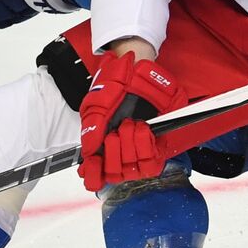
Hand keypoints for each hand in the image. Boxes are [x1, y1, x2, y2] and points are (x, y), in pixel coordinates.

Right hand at [78, 50, 187, 191]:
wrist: (136, 70)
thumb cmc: (115, 86)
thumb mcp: (95, 105)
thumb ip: (91, 130)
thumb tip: (88, 153)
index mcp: (102, 144)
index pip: (97, 175)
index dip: (95, 177)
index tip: (93, 175)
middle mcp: (121, 150)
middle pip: (115, 174)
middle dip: (114, 153)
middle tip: (114, 133)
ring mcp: (139, 148)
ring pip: (133, 170)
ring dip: (129, 146)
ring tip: (128, 125)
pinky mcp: (158, 143)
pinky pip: (151, 161)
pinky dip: (144, 144)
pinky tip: (141, 128)